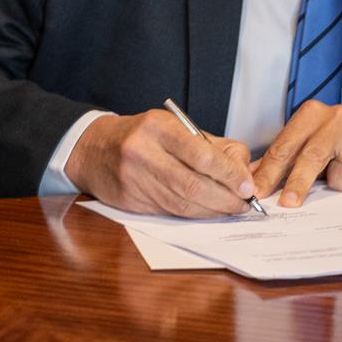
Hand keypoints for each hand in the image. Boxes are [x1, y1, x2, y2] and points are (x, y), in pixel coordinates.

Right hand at [64, 110, 258, 217]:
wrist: (93, 149)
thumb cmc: (142, 136)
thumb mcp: (174, 127)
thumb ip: (211, 146)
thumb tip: (242, 172)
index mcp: (158, 128)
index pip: (201, 155)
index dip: (229, 174)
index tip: (247, 186)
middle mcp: (144, 153)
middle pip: (193, 185)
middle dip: (225, 199)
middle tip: (245, 204)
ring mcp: (135, 179)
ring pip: (183, 204)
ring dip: (213, 211)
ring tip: (231, 209)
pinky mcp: (131, 201)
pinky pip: (170, 212)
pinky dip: (195, 214)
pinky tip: (208, 212)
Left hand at [251, 102, 341, 207]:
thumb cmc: (339, 140)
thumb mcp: (310, 139)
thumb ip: (283, 156)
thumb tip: (252, 176)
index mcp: (312, 114)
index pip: (285, 146)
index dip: (269, 172)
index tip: (258, 191)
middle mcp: (336, 119)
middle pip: (311, 157)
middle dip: (297, 184)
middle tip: (287, 204)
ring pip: (340, 176)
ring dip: (338, 184)